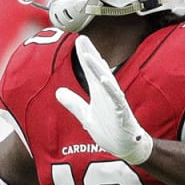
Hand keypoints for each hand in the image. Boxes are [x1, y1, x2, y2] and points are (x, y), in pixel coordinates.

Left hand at [56, 36, 153, 164]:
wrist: (126, 147)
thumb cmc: (109, 130)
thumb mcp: (85, 116)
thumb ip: (73, 103)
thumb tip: (58, 92)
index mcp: (99, 93)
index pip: (91, 70)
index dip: (85, 55)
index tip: (78, 39)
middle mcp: (108, 93)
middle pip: (98, 70)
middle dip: (91, 54)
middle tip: (82, 38)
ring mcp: (116, 102)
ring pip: (106, 81)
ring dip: (98, 68)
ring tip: (89, 55)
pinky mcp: (122, 112)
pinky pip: (116, 98)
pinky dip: (110, 89)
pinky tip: (103, 79)